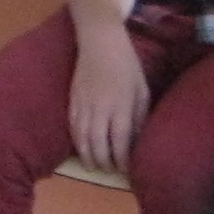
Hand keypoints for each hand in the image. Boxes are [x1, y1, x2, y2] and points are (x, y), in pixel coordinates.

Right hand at [67, 30, 150, 174]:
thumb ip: (139, 116)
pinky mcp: (72, 102)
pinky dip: (77, 143)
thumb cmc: (127, 65)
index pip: (120, 141)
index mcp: (121, 105)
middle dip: (104, 162)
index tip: (126, 170)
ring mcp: (83, 106)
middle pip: (99, 145)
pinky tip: (83, 150)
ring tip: (95, 167)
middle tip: (110, 170)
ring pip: (83, 140)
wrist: (100, 43)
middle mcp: (100, 109)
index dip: (122, 159)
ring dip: (89, 157)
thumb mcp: (142, 90)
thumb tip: (136, 140)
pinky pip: (73, 128)